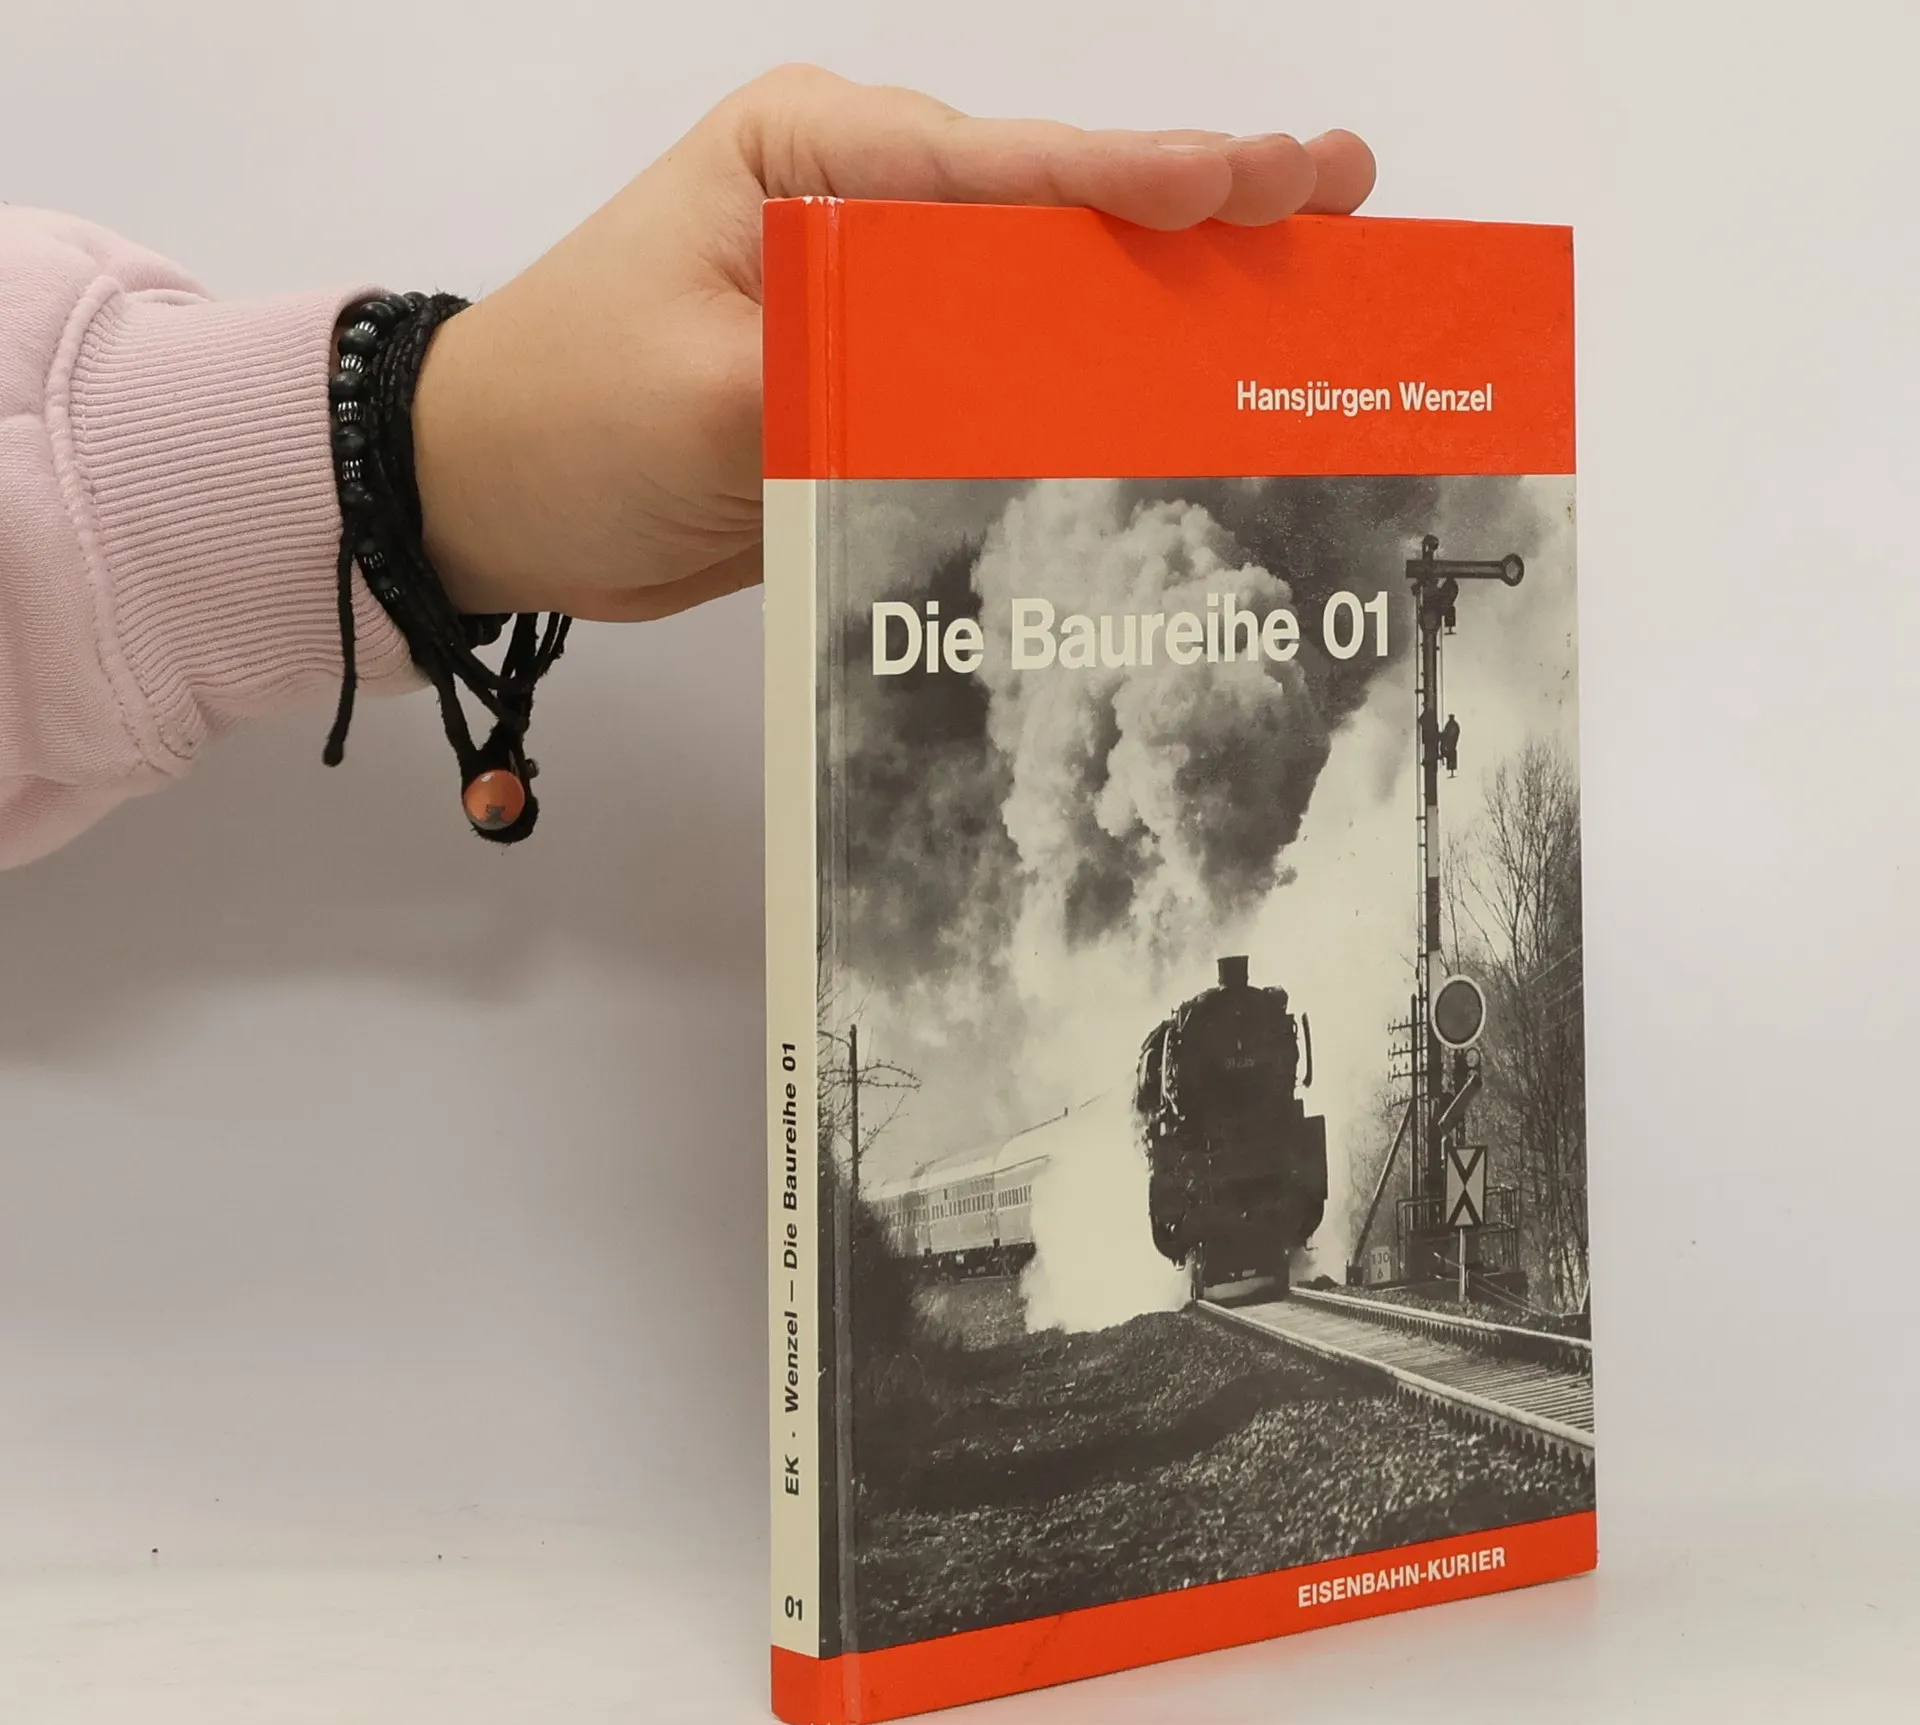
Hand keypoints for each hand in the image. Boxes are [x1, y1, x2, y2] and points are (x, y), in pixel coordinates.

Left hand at [411, 65, 1375, 620]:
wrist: (495, 497)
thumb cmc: (564, 418)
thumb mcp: (703, 398)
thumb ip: (849, 389)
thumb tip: (988, 405)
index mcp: (810, 161)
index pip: (990, 170)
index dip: (1120, 182)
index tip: (1236, 183)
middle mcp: (860, 211)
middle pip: (1049, 211)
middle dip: (1191, 205)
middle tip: (1333, 187)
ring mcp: (878, 300)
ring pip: (1044, 292)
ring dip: (1163, 294)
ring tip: (1301, 268)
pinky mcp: (880, 383)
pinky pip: (1002, 382)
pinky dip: (1089, 385)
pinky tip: (1181, 390)